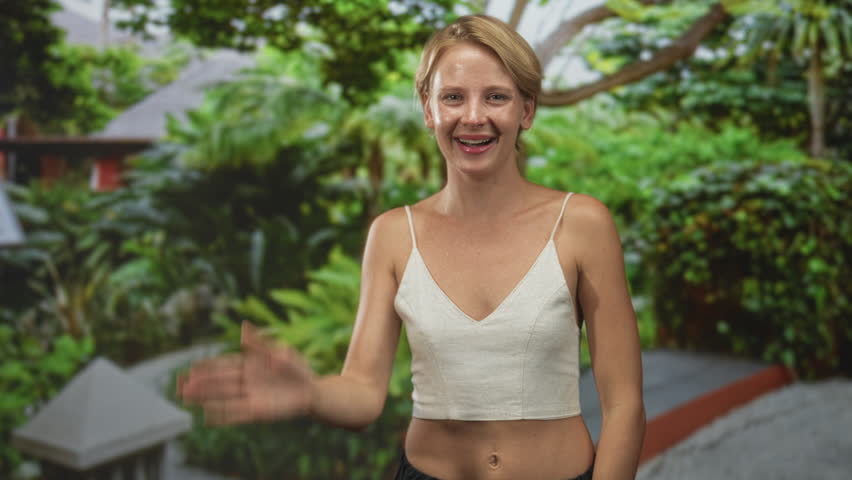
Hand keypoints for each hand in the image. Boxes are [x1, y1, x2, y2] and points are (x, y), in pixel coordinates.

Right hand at [177, 322, 315, 424]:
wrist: (312, 392)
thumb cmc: (297, 369)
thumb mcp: (281, 352)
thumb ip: (261, 344)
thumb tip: (243, 328)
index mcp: (251, 365)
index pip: (225, 365)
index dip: (209, 366)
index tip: (192, 368)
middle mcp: (247, 381)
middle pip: (219, 382)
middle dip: (201, 383)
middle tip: (180, 384)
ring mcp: (250, 396)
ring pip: (223, 396)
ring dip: (205, 397)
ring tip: (185, 397)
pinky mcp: (257, 411)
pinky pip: (236, 414)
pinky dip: (222, 416)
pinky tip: (206, 417)